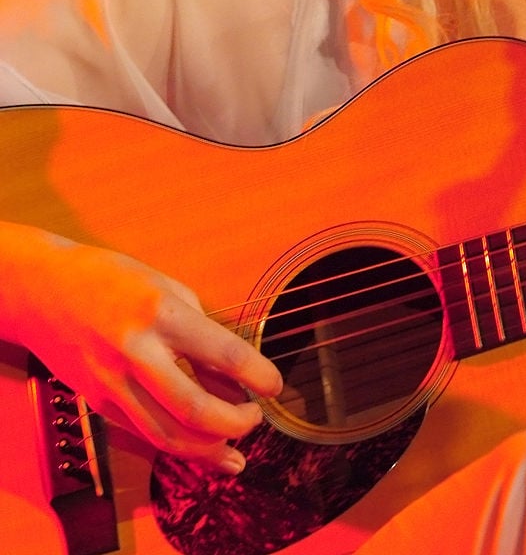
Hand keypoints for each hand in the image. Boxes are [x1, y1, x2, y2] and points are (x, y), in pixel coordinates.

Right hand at [5, 228, 282, 473]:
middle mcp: (136, 352)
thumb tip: (236, 377)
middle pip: (195, 410)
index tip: (276, 385)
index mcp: (161, 312)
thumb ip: (202, 334)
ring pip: (167, 436)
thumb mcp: (170, 290)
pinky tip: (204, 449)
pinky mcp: (100, 404)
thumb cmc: (114, 280)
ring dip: (209, 450)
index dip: (258, 375)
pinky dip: (179, 447)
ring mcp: (114, 383)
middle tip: (256, 418)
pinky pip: (146, 434)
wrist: (45, 291)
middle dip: (236, 423)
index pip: (222, 353)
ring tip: (238, 447)